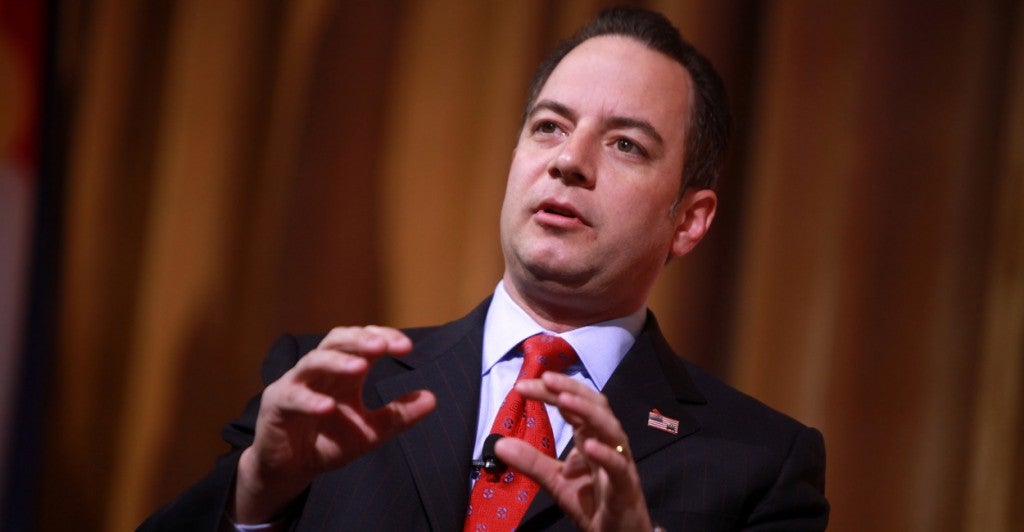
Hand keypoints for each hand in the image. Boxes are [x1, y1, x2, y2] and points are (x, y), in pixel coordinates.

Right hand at [232, 326, 436, 522]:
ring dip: (337, 361)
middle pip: (336, 340)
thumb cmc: (329, 441)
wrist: (292, 469)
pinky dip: (309, 400)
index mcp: (343, 371)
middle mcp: (319, 371)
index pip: (362, 341)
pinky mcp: (276, 405)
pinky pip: (292, 397)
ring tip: (359, 367)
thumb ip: (398, 415)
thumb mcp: (370, 432)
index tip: (407, 346)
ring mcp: (295, 384)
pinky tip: (328, 407)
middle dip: (359, 340)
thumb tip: (432, 398)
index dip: (383, 337)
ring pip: (313, 361)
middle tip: (382, 346)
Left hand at [495, 372, 651, 531]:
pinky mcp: (626, 488)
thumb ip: (531, 461)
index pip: (574, 405)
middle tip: (545, 379)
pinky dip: (606, 455)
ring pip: (612, 430)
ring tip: (564, 401)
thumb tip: (499, 444)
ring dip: (588, 412)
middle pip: (597, 407)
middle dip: (571, 390)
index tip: (522, 386)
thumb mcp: (556, 481)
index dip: (551, 392)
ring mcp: (620, 464)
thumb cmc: (594, 504)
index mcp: (591, 438)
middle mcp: (608, 444)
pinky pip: (619, 467)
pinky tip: (588, 447)